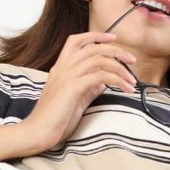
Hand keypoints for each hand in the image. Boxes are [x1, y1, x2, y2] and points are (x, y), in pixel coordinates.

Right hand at [21, 32, 136, 152]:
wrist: (37, 133)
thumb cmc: (56, 118)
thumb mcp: (76, 98)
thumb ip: (89, 86)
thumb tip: (106, 81)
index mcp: (60, 67)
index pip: (76, 41)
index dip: (95, 36)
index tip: (113, 38)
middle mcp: (62, 68)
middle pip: (93, 48)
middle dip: (116, 51)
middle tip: (132, 60)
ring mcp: (66, 76)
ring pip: (99, 60)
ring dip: (121, 69)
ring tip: (132, 81)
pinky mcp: (72, 88)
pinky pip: (100, 76)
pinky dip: (117, 81)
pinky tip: (126, 89)